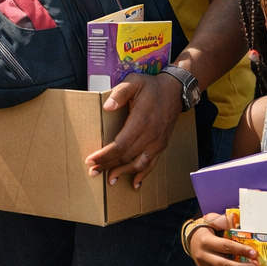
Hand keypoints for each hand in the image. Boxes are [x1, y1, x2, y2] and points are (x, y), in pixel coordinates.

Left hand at [84, 72, 182, 186]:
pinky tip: (135, 183)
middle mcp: (150, 136)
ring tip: (109, 180)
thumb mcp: (134, 82)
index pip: (119, 145)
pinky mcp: (161, 145)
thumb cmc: (151, 86)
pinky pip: (152, 164)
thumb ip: (120, 93)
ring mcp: (157, 142)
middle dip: (108, 166)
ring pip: (138, 164)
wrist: (175, 91)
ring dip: (123, 173)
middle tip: (93, 172)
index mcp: (140, 121)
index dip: (104, 155)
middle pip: (126, 157)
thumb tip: (107, 107)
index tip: (91, 160)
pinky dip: (143, 175)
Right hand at [187, 214, 257, 265]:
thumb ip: (222, 220)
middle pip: (224, 264)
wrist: (190, 238)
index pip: (225, 246)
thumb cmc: (205, 229)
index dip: (240, 250)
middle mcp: (203, 255)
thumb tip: (234, 220)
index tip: (253, 253)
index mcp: (206, 241)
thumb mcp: (210, 220)